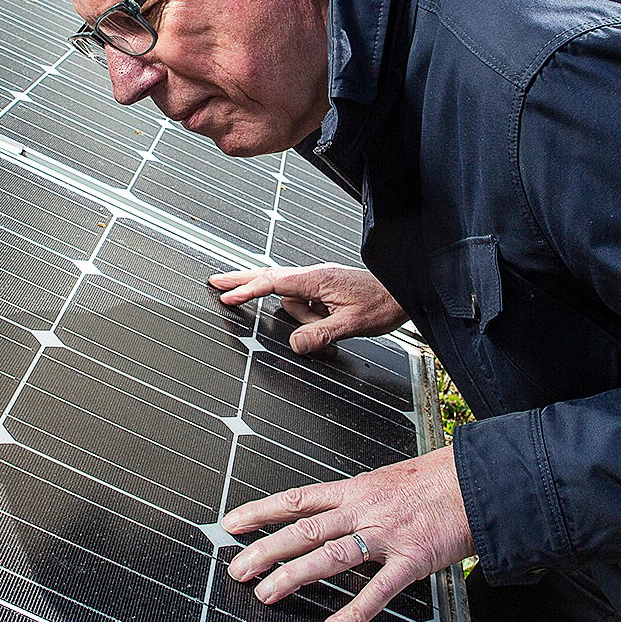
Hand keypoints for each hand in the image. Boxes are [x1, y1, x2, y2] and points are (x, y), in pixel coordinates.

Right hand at [209, 263, 404, 354]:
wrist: (404, 293)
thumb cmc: (383, 304)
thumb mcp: (352, 325)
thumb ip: (321, 334)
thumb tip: (294, 345)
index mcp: (317, 279)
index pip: (273, 282)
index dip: (247, 290)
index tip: (226, 295)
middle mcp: (315, 276)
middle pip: (269, 276)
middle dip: (242, 280)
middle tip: (216, 281)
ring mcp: (319, 282)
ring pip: (292, 298)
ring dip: (302, 316)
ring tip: (332, 326)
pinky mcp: (325, 289)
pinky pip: (304, 302)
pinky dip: (305, 313)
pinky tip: (328, 323)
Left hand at [221, 447, 473, 621]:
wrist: (480, 478)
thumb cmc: (438, 479)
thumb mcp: (389, 479)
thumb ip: (360, 499)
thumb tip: (333, 513)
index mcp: (356, 489)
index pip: (298, 499)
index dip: (262, 512)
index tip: (231, 524)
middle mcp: (363, 509)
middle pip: (304, 529)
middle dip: (265, 549)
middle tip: (237, 569)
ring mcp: (386, 534)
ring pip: (329, 555)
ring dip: (294, 575)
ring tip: (266, 593)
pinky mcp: (412, 559)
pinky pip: (378, 590)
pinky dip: (354, 611)